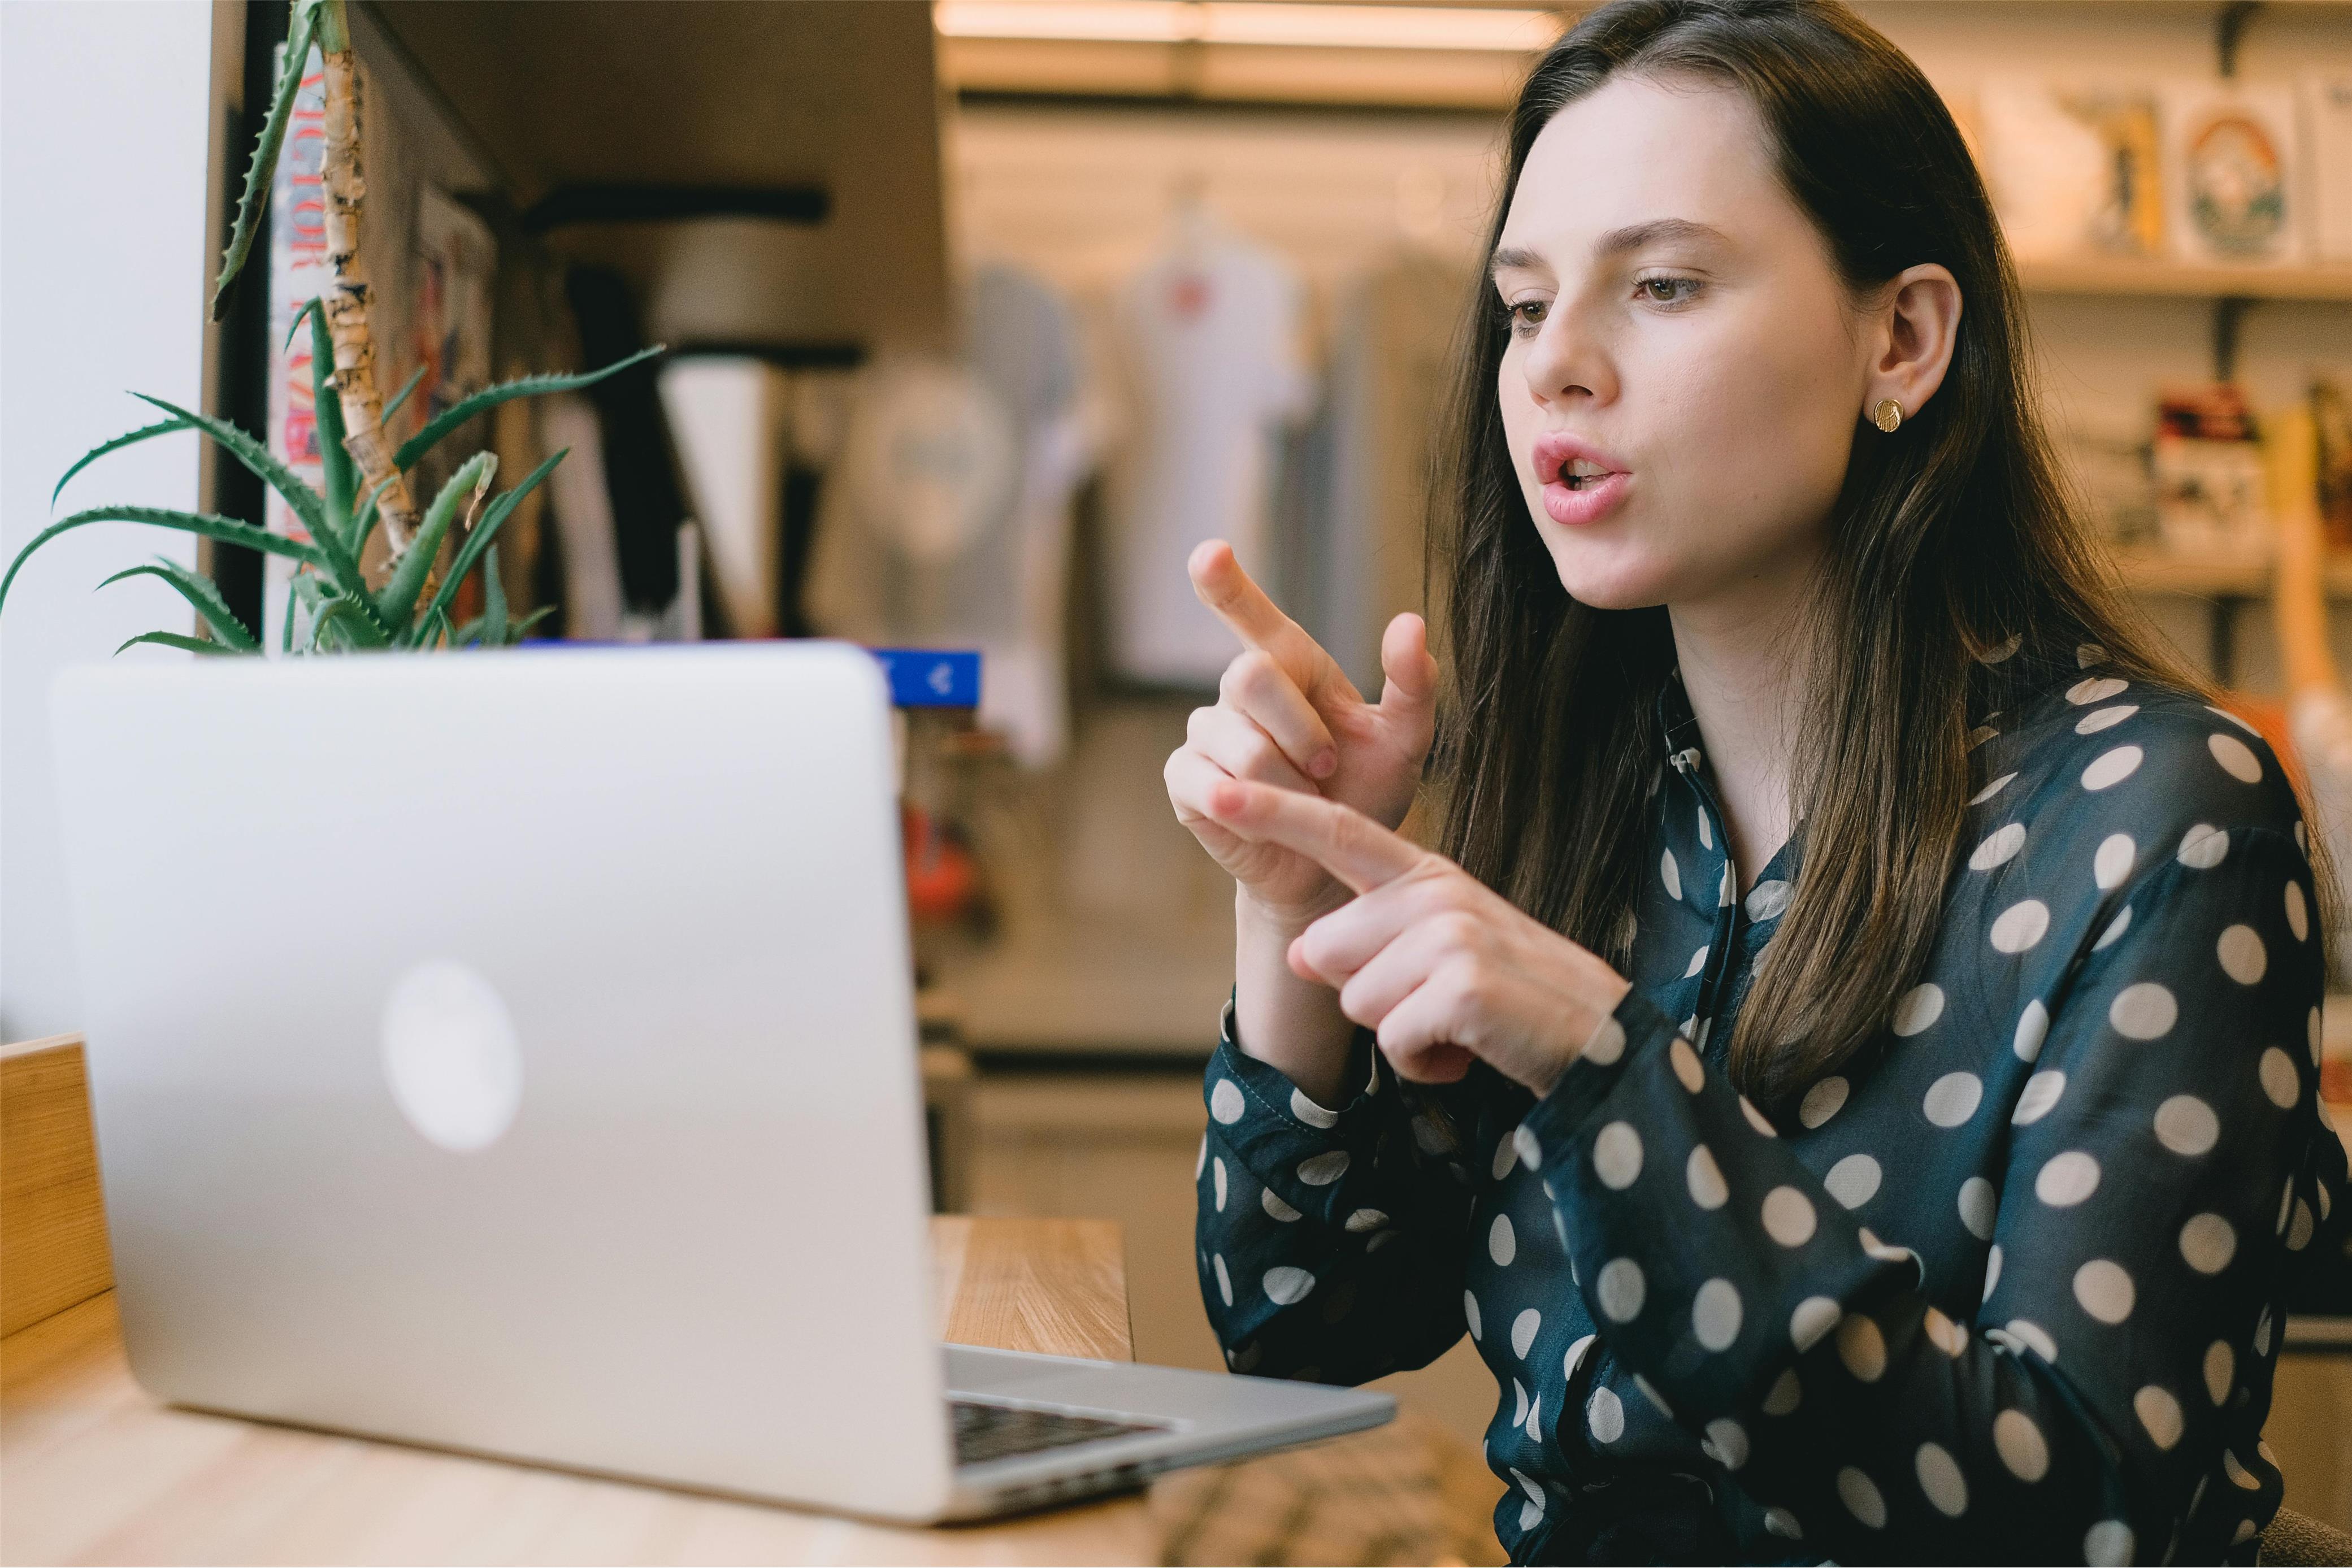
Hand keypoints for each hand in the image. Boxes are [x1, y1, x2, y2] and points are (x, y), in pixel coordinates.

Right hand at [1164, 540, 1437, 924]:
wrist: (1333, 866)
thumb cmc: (1365, 794)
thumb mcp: (1403, 741)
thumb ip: (1412, 683)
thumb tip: (1409, 621)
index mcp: (1290, 666)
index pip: (1250, 614)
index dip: (1226, 583)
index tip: (1210, 553)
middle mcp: (1239, 690)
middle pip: (1249, 676)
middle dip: (1299, 729)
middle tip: (1328, 768)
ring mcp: (1206, 733)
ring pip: (1239, 742)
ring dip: (1286, 782)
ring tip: (1303, 802)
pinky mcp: (1184, 780)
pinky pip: (1207, 780)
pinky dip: (1247, 805)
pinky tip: (1262, 816)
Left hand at [1200, 775, 1632, 1095]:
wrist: (1598, 1039)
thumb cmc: (1509, 997)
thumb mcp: (1435, 956)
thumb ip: (1367, 941)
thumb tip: (1297, 952)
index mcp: (1426, 875)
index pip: (1338, 834)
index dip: (1274, 813)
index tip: (1216, 791)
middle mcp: (1435, 893)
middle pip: (1324, 951)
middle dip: (1366, 997)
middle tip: (1435, 1003)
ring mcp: (1450, 936)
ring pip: (1356, 1001)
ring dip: (1400, 1034)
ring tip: (1457, 1024)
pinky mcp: (1462, 986)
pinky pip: (1393, 1041)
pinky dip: (1425, 1063)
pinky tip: (1467, 1048)